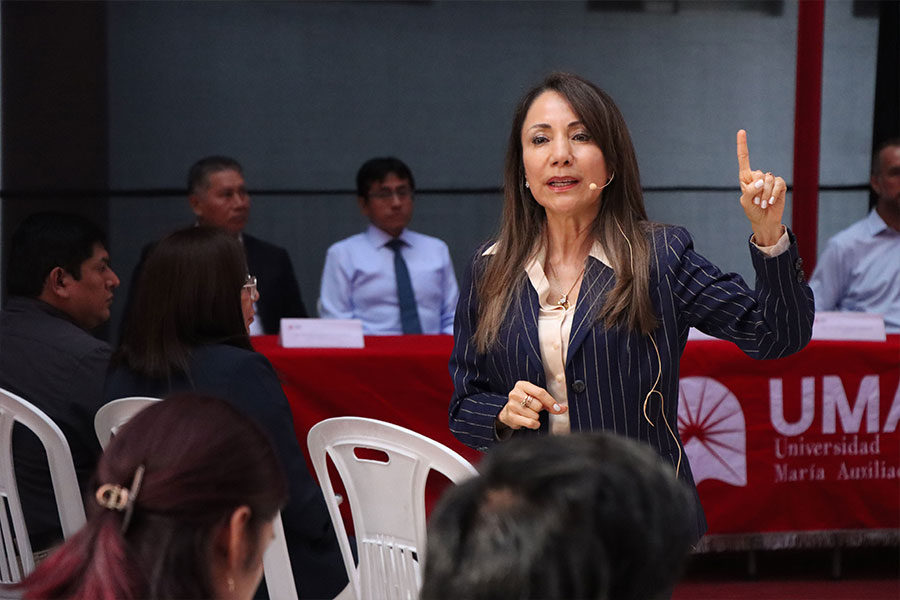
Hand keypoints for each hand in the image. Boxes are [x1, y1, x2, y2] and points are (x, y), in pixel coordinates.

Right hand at [497, 381, 566, 430]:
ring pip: (534, 415)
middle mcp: (515, 393)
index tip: (557, 408)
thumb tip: (562, 408)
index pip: (540, 392)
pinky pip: (530, 422)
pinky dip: (534, 424)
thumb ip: (549, 403)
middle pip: (538, 405)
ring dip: (536, 417)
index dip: (550, 401)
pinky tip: (531, 421)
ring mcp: (512, 405)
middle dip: (540, 409)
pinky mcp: (511, 416)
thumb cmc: (524, 403)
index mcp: (522, 385)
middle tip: (535, 409)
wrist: (508, 412)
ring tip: (530, 414)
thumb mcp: (536, 398)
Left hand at [737, 129, 785, 245]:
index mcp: (746, 177)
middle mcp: (758, 176)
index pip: (744, 158)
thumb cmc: (752, 210)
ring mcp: (769, 180)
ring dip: (765, 195)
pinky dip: (774, 194)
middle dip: (757, 190)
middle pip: (759, 174)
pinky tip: (772, 202)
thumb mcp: (745, 202)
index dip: (742, 145)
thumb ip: (749, 191)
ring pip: (769, 180)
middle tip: (756, 202)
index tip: (741, 131)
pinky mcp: (780, 185)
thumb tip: (761, 181)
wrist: (764, 220)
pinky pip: (778, 184)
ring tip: (763, 204)